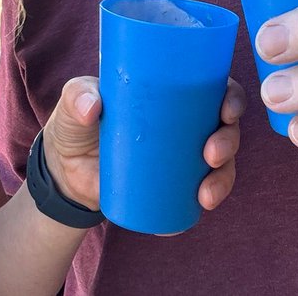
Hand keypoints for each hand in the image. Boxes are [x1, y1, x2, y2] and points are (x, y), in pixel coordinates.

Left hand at [43, 76, 246, 212]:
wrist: (65, 171)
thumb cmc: (77, 123)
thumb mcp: (74, 103)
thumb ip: (78, 96)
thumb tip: (93, 107)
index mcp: (173, 92)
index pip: (216, 88)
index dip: (232, 98)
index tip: (227, 110)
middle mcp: (186, 123)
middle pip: (225, 127)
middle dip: (229, 141)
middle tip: (211, 154)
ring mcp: (182, 156)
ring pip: (221, 164)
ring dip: (224, 178)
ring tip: (205, 193)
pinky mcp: (173, 185)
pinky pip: (200, 193)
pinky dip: (204, 202)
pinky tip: (198, 209)